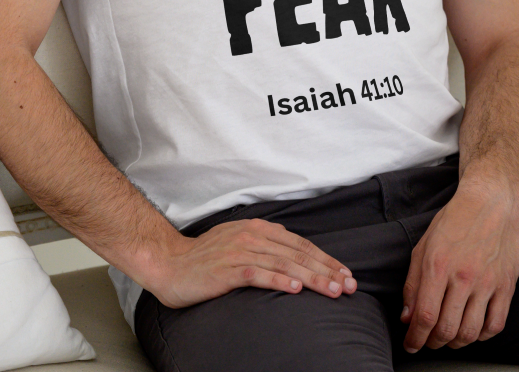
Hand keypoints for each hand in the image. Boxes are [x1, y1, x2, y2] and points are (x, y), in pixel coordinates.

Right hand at [147, 217, 356, 308]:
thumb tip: (293, 254)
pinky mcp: (228, 270)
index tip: (346, 274)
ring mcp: (240, 252)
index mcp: (258, 228)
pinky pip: (259, 274)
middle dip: (327, 270)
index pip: (300, 244)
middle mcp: (252, 236)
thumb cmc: (205, 258)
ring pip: (285, 265)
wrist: (169, 263)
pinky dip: (280, 281)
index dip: (326, 259)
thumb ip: (265, 245)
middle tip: (349, 285)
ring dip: (312, 278)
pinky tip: (297, 289)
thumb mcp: (239, 243)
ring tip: (333, 290)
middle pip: (298, 254)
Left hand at [400, 175, 518, 351]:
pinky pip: (496, 325)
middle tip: (428, 342)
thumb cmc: (455, 221)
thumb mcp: (423, 246)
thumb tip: (407, 317)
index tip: (410, 345)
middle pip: (447, 329)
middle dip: (432, 343)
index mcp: (438, 266)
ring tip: (448, 338)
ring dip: (455, 343)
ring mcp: (488, 283)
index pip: (425, 316)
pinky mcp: (507, 286)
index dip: (415, 338)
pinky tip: (473, 330)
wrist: (491, 201)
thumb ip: (413, 284)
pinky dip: (482, 336)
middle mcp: (463, 277)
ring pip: (471, 332)